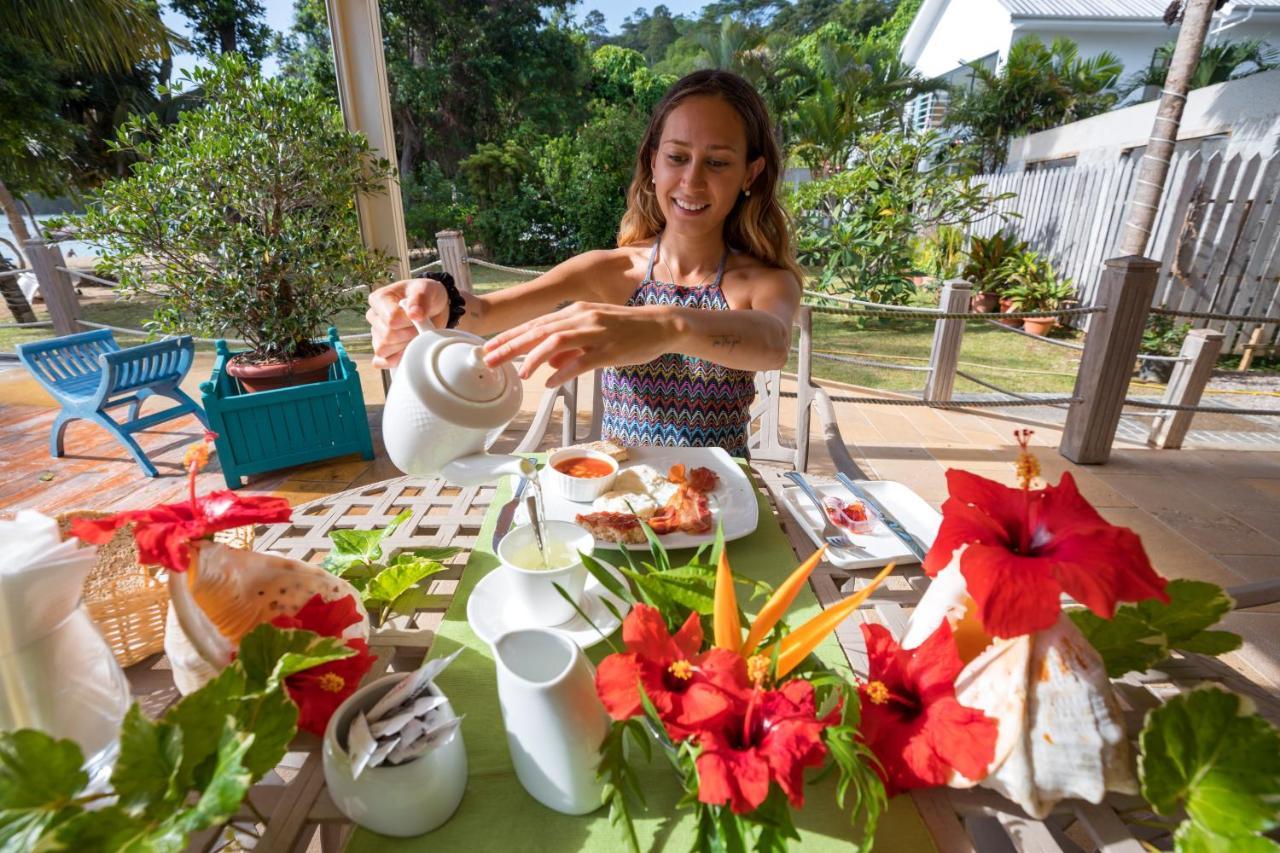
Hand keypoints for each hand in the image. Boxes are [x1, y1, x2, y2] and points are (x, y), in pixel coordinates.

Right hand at [366, 278, 450, 368]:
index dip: (409, 323)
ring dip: (403, 347)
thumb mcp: (427, 289)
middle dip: (409, 335)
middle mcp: (373, 316)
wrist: (433, 307)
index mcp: (379, 299)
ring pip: (383, 350)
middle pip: (387, 336)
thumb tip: (413, 314)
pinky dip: (394, 360)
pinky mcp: (382, 349)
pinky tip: (406, 351)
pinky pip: (380, 361)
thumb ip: (420, 299)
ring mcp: (376, 333)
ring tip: (414, 335)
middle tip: (420, 326)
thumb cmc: (426, 295)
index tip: (419, 317)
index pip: (391, 320)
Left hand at [483, 302, 677, 386]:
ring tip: (520, 373)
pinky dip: (564, 372)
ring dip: (535, 358)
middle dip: (511, 346)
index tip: (489, 347)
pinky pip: (582, 361)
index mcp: (576, 312)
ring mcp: (596, 332)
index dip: (511, 336)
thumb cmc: (627, 330)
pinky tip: (551, 382)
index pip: (536, 323)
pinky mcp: (610, 349)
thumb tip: (547, 366)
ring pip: (557, 342)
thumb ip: (569, 348)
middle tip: (490, 359)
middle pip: (539, 331)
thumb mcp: (593, 333)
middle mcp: (582, 318)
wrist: (662, 325)